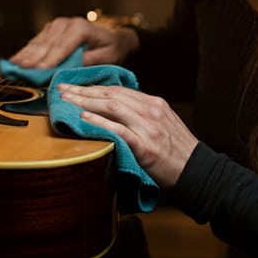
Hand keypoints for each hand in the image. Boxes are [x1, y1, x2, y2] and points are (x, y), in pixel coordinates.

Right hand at [9, 17, 138, 68]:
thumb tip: (70, 68)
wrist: (113, 37)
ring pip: (39, 42)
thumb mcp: (107, 56)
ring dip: (25, 55)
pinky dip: (26, 51)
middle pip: (46, 44)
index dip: (48, 60)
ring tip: (13, 66)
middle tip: (19, 70)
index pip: (61, 47)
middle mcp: (66, 23)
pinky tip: (16, 60)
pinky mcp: (51, 30)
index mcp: (80, 28)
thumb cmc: (110, 47)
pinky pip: (37, 42)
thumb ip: (89, 61)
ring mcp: (57, 25)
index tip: (37, 71)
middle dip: (32, 58)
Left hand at [57, 83, 198, 187]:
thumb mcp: (162, 124)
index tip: (73, 86)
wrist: (197, 172)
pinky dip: (99, 122)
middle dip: (82, 90)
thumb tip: (113, 110)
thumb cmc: (177, 151)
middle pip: (110, 94)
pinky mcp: (145, 146)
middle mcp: (151, 110)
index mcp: (154, 103)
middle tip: (60, 89)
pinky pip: (118, 130)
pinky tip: (83, 118)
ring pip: (112, 107)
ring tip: (65, 101)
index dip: (92, 87)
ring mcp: (149, 127)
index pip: (117, 90)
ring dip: (84, 102)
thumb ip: (141, 114)